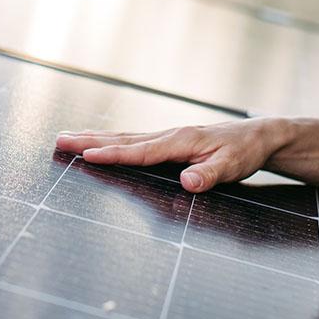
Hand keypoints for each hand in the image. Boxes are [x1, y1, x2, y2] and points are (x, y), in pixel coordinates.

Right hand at [55, 119, 280, 192]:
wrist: (259, 136)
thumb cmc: (245, 152)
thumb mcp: (233, 167)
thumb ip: (209, 175)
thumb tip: (187, 184)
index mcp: (180, 141)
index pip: (140, 151)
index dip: (113, 154)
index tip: (86, 155)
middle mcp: (169, 135)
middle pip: (122, 138)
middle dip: (89, 140)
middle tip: (59, 140)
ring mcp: (167, 136)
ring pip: (124, 137)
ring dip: (95, 137)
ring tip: (68, 138)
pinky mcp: (168, 140)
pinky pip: (133, 140)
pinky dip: (111, 140)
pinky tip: (100, 142)